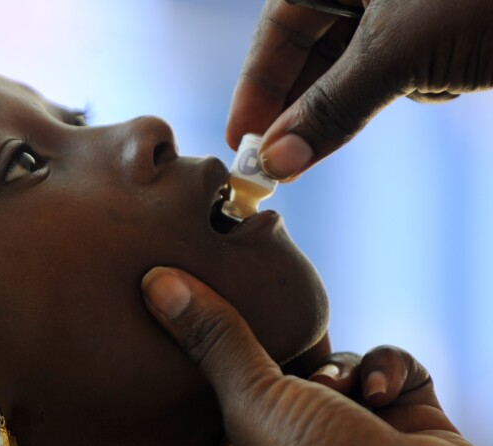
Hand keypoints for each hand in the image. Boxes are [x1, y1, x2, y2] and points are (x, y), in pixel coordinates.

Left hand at [141, 266, 492, 445]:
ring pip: (338, 365)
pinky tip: (383, 395)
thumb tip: (155, 282)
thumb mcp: (251, 400)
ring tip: (343, 390)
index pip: (225, 386)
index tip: (226, 302)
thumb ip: (212, 339)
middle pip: (284, 368)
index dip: (228, 346)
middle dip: (295, 351)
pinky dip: (388, 372)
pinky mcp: (403, 421)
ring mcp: (351, 434)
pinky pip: (390, 369)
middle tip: (294, 333)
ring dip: (343, 368)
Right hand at [226, 0, 492, 179]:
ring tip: (414, 90)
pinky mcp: (438, 29)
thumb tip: (275, 163)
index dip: (256, 87)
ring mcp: (403, 7)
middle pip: (312, 49)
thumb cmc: (486, 1)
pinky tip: (448, 77)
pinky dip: (413, 85)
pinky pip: (401, 68)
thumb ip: (331, 108)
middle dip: (308, 105)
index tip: (242, 144)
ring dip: (367, 96)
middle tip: (283, 163)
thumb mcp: (400, 51)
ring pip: (357, 66)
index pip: (279, 25)